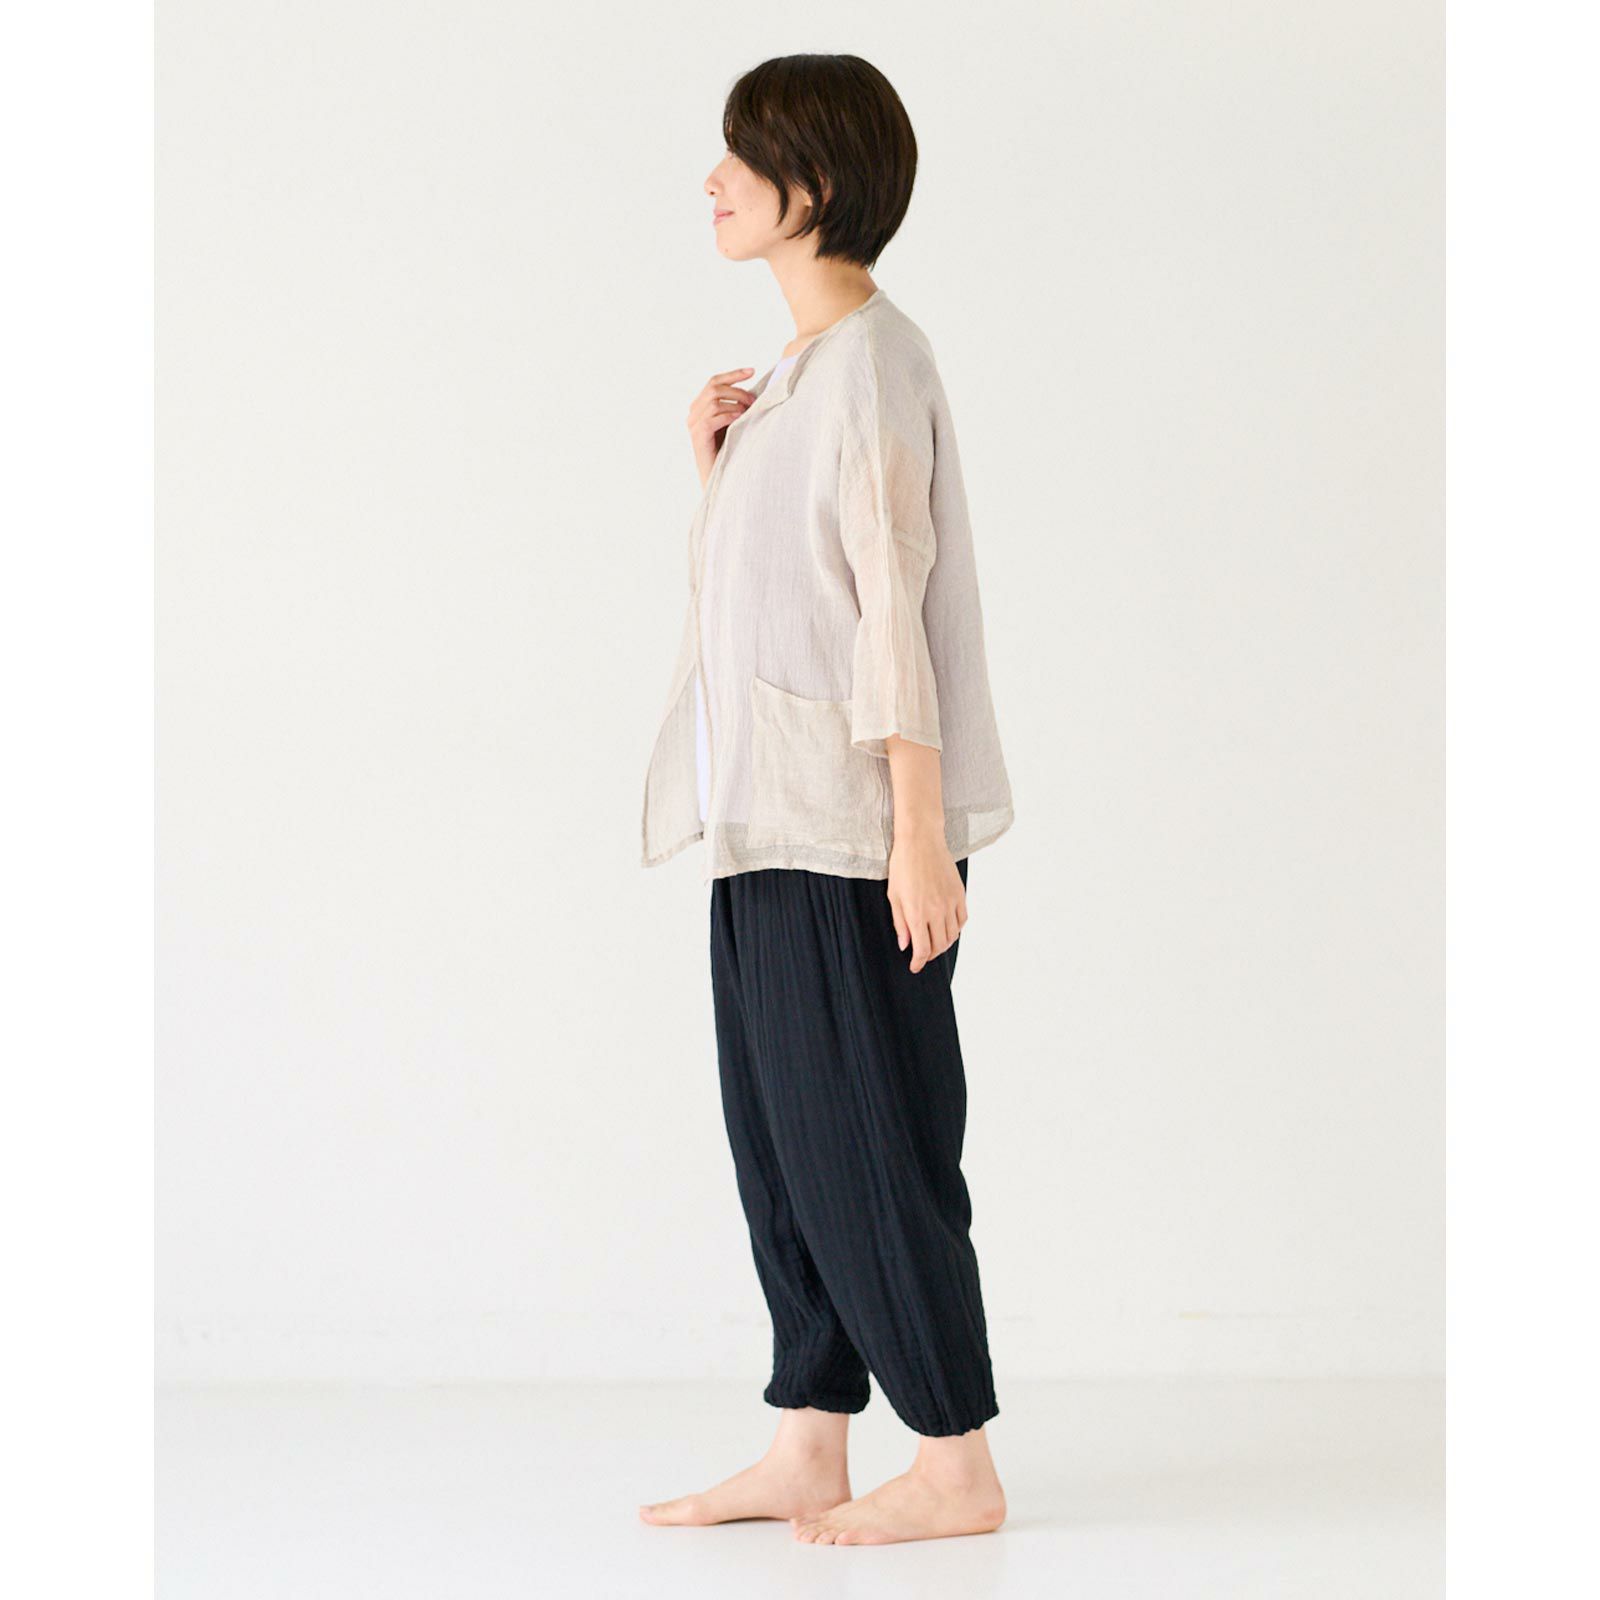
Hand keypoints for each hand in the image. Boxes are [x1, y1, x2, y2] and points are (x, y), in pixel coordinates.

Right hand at [687, 366, 755, 486]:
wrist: (721, 478)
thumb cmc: (730, 450)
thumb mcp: (734, 423)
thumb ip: (736, 406)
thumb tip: (756, 390)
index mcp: (700, 407)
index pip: (714, 381)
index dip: (733, 374)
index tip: (752, 371)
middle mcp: (693, 414)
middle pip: (714, 388)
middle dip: (737, 391)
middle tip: (754, 401)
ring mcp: (693, 425)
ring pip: (714, 401)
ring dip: (736, 404)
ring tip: (749, 413)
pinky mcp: (698, 436)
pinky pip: (713, 418)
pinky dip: (729, 416)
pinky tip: (741, 420)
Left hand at [887, 830, 966, 972]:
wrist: (921, 840)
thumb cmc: (902, 865)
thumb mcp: (893, 896)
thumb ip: (900, 923)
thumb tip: (905, 945)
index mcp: (916, 913)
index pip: (922, 949)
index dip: (919, 962)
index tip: (914, 966)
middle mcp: (936, 911)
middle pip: (939, 946)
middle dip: (930, 955)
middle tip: (923, 955)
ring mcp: (950, 903)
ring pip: (952, 936)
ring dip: (944, 944)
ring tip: (934, 943)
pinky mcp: (959, 894)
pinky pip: (962, 920)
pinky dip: (956, 929)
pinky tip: (947, 928)